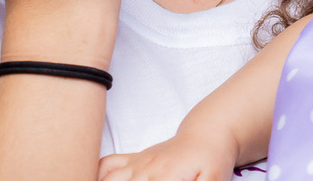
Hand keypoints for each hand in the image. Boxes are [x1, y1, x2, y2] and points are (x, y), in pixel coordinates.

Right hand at [97, 131, 240, 180]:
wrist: (206, 136)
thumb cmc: (212, 161)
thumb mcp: (214, 180)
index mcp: (165, 178)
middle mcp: (145, 170)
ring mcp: (137, 164)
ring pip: (108, 179)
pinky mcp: (134, 159)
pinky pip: (108, 165)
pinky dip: (98, 174)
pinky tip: (97, 179)